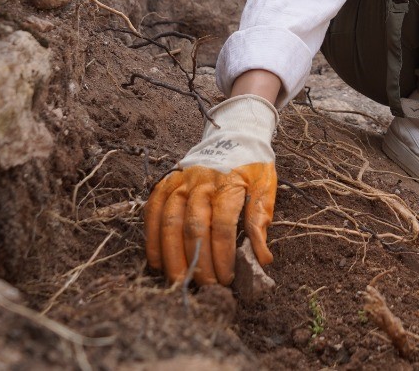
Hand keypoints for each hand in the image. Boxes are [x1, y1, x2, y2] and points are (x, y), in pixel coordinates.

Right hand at [144, 94, 277, 285]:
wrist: (234, 132)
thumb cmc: (252, 165)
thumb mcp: (266, 187)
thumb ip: (261, 221)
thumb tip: (263, 259)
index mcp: (229, 182)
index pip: (223, 224)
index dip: (223, 255)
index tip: (227, 278)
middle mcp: (201, 181)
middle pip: (194, 227)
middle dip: (199, 262)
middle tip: (206, 286)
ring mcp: (180, 181)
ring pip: (170, 222)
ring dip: (172, 256)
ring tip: (179, 281)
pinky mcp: (166, 182)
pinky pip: (153, 211)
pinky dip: (152, 238)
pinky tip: (156, 261)